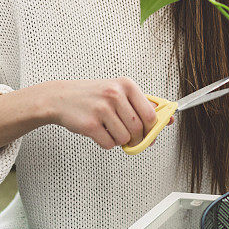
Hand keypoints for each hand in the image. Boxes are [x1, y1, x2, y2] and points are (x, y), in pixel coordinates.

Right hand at [40, 77, 173, 149]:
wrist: (60, 98)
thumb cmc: (93, 96)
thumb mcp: (119, 92)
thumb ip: (142, 105)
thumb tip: (168, 119)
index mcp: (126, 85)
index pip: (151, 114)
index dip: (152, 129)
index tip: (150, 133)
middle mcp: (115, 94)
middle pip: (139, 129)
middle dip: (136, 138)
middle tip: (130, 137)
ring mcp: (102, 109)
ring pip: (124, 138)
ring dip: (119, 140)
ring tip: (110, 129)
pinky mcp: (90, 124)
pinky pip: (109, 144)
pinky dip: (106, 143)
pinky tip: (100, 132)